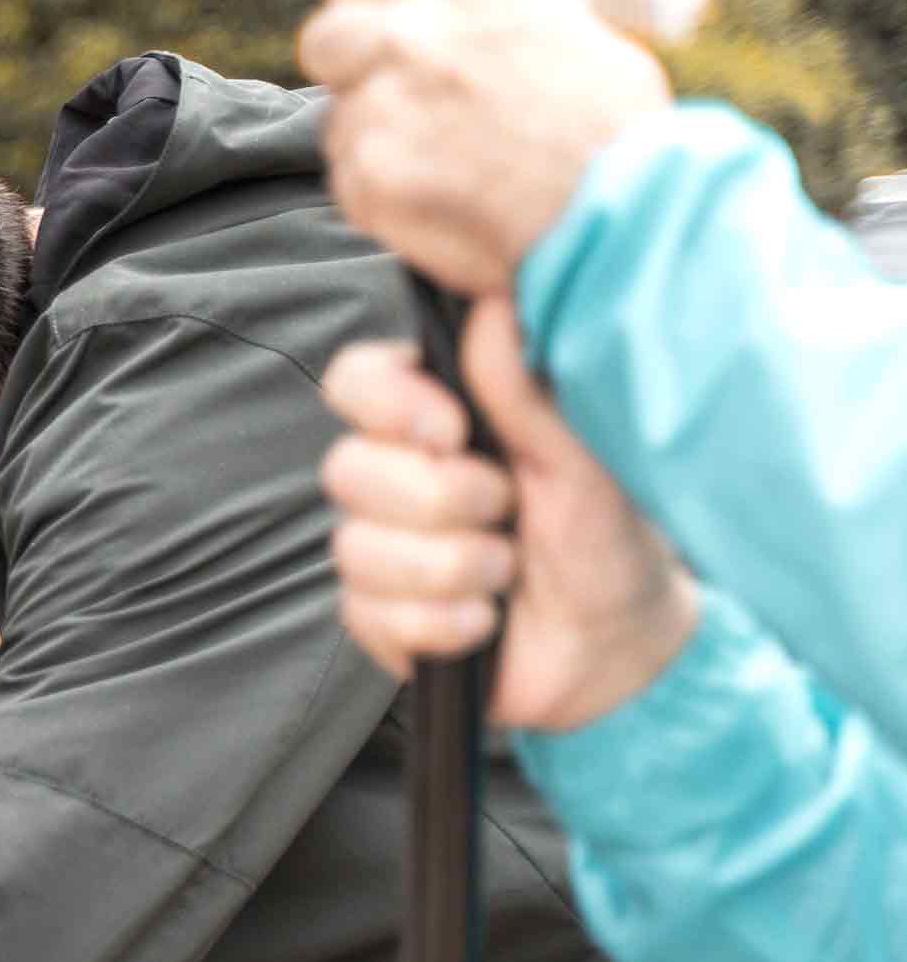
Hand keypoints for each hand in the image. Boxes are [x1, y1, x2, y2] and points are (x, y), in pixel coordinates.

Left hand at [299, 0, 671, 295]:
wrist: (626, 212)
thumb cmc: (611, 130)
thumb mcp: (566, 31)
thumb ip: (495, 13)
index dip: (365, 14)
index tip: (378, 42)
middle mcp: (415, 32)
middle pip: (327, 42)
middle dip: (353, 76)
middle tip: (401, 112)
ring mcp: (385, 102)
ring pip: (340, 123)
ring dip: (378, 146)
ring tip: (452, 170)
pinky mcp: (371, 170)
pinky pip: (350, 182)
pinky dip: (383, 199)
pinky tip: (442, 203)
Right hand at [321, 298, 698, 730]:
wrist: (615, 648)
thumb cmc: (608, 542)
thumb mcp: (582, 460)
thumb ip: (529, 391)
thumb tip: (493, 313)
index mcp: (442, 422)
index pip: (358, 381)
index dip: (386, 404)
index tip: (450, 433)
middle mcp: (400, 479)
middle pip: (346, 468)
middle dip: (437, 501)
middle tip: (505, 513)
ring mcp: (382, 549)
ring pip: (356, 548)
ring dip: (449, 568)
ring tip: (506, 575)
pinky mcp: (376, 618)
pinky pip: (370, 614)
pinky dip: (441, 623)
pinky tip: (482, 622)